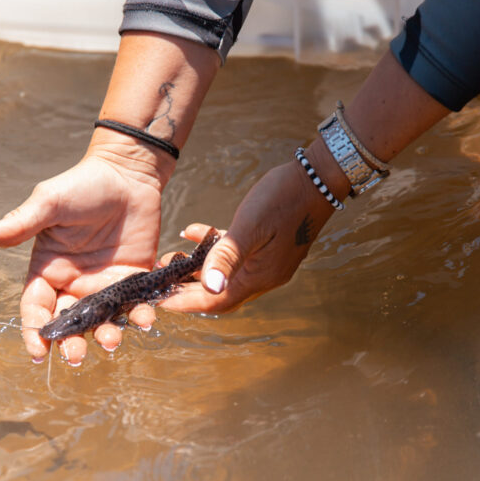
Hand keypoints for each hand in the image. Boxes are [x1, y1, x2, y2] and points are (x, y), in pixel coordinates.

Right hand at [0, 138, 169, 364]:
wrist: (128, 172)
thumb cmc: (83, 184)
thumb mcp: (48, 203)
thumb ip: (18, 224)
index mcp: (48, 268)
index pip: (35, 307)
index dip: (34, 330)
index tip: (38, 351)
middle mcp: (74, 282)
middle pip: (68, 323)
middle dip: (71, 343)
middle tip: (77, 355)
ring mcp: (105, 282)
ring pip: (102, 320)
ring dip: (105, 334)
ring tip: (111, 339)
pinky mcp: (134, 278)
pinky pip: (134, 304)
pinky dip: (139, 315)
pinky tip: (145, 318)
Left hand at [161, 153, 339, 311]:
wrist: (319, 177)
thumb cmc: (283, 199)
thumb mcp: (250, 226)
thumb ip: (228, 256)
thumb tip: (210, 287)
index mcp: (260, 276)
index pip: (217, 301)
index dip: (187, 303)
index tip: (161, 301)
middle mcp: (264, 276)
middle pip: (220, 294)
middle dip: (188, 290)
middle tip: (160, 282)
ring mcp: (268, 263)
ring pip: (226, 276)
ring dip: (198, 270)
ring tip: (170, 259)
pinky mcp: (269, 248)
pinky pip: (235, 256)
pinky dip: (214, 249)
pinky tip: (195, 233)